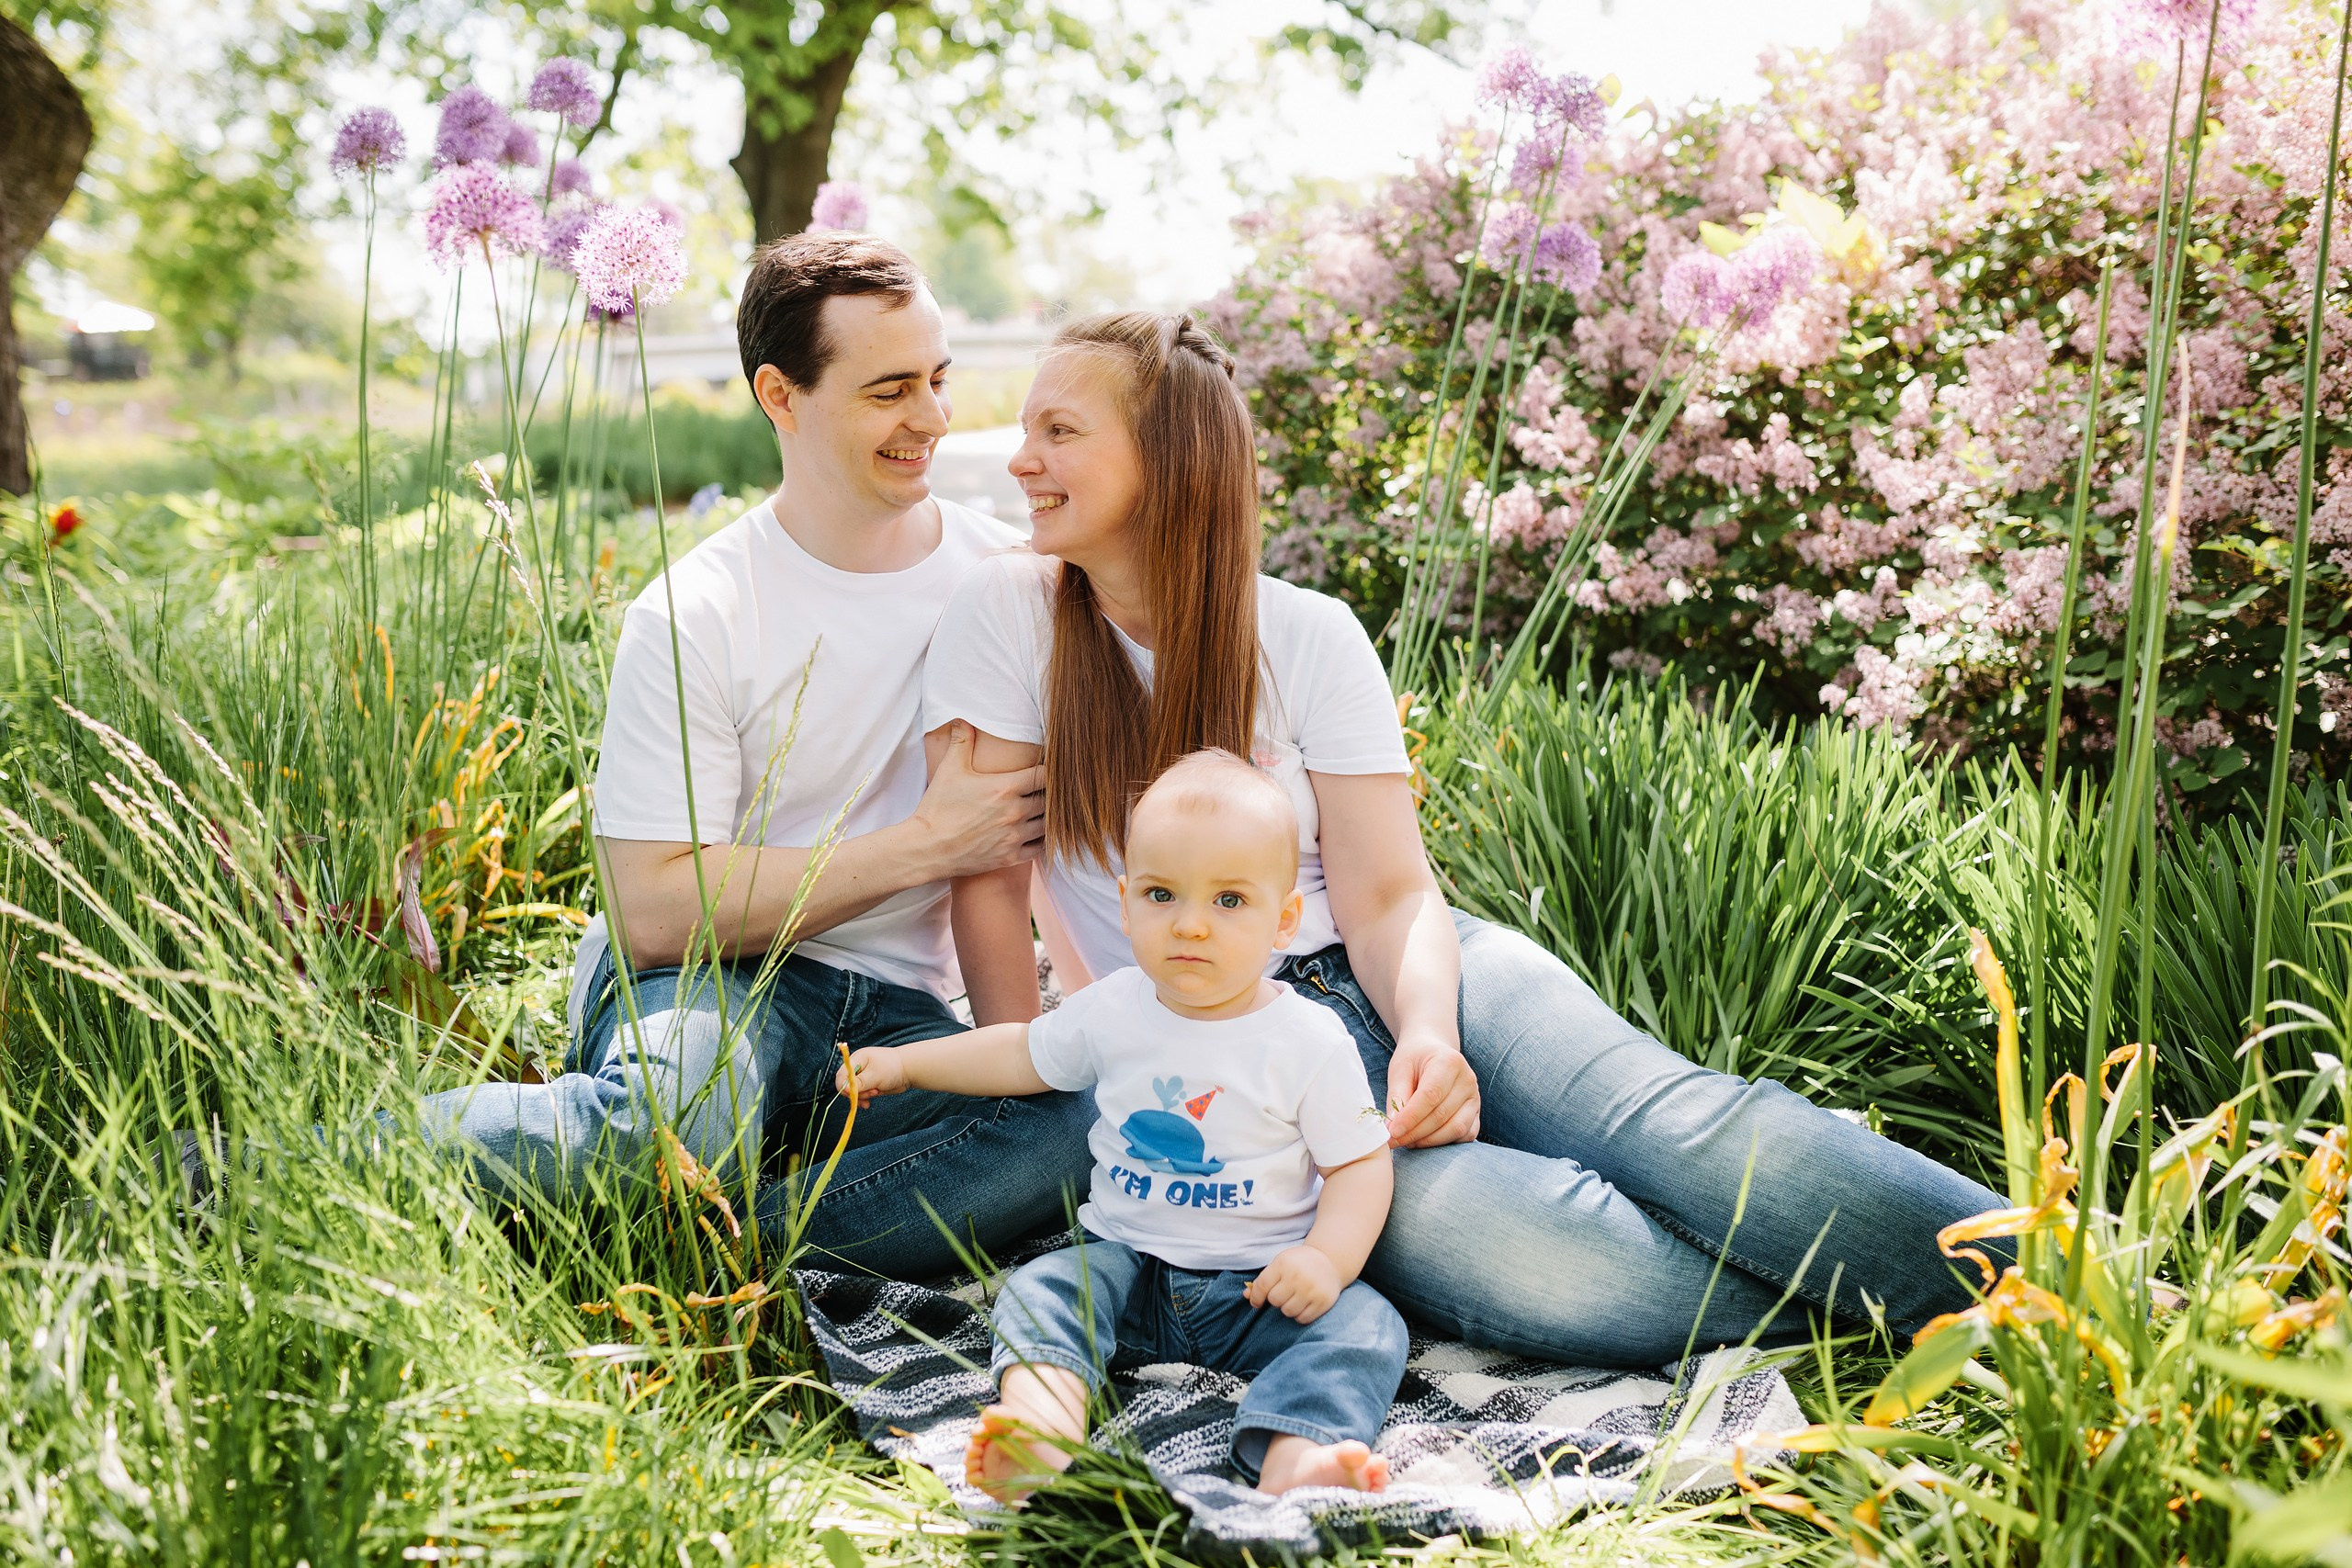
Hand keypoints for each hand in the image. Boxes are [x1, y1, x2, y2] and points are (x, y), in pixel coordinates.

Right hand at [838, 1046, 909, 1106]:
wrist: (909, 1070)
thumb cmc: (892, 1067)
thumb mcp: (874, 1075)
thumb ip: (859, 1083)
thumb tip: (844, 1089)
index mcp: (856, 1059)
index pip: (841, 1075)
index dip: (844, 1086)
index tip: (853, 1094)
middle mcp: (857, 1068)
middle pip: (846, 1085)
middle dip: (856, 1092)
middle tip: (871, 1092)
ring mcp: (862, 1077)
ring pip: (853, 1092)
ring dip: (862, 1096)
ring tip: (876, 1092)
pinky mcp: (868, 1085)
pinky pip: (860, 1095)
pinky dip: (863, 1100)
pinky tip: (868, 1104)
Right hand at [910, 722, 1044, 880]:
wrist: (926, 848)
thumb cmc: (938, 808)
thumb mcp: (950, 770)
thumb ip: (962, 742)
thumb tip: (963, 719)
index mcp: (1005, 787)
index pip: (1045, 775)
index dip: (1048, 771)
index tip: (1044, 770)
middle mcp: (1015, 812)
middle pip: (1050, 800)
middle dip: (1049, 794)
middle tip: (1044, 791)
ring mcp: (1014, 836)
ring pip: (1048, 824)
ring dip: (1047, 817)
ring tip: (1041, 811)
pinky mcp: (1010, 857)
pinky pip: (1040, 848)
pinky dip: (1041, 840)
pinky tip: (1035, 833)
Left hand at [1245, 1244, 1343, 1323]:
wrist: (1330, 1261)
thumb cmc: (1299, 1264)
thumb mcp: (1280, 1264)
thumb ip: (1263, 1280)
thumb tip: (1246, 1296)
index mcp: (1284, 1263)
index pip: (1262, 1286)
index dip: (1256, 1297)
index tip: (1256, 1303)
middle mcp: (1297, 1276)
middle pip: (1274, 1300)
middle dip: (1276, 1300)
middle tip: (1284, 1293)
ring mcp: (1311, 1290)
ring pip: (1288, 1311)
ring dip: (1287, 1308)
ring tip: (1294, 1298)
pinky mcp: (1322, 1302)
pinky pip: (1302, 1319)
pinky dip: (1299, 1315)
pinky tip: (1303, 1304)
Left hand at [1385, 1033, 1479, 1147]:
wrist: (1434, 1052)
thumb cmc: (1415, 1060)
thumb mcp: (1400, 1069)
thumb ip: (1397, 1096)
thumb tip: (1393, 1127)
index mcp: (1449, 1061)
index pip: (1430, 1095)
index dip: (1410, 1117)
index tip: (1392, 1132)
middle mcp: (1467, 1079)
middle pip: (1442, 1115)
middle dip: (1415, 1132)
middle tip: (1394, 1140)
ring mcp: (1475, 1097)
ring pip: (1456, 1129)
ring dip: (1429, 1141)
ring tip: (1407, 1141)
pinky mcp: (1477, 1113)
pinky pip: (1465, 1135)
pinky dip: (1444, 1142)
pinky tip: (1424, 1139)